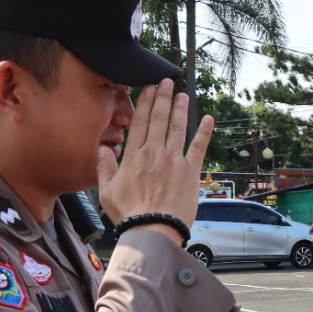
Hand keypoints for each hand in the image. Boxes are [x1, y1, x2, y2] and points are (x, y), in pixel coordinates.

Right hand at [97, 78, 214, 229]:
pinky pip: (199, 148)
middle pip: (159, 120)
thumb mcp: (107, 191)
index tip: (149, 89)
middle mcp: (154, 153)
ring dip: (181, 109)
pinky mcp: (191, 172)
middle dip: (163, 98)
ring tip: (183, 94)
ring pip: (178, 128)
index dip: (145, 103)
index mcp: (133, 157)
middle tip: (167, 82)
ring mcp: (174, 161)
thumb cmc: (129, 213)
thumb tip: (103, 148)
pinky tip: (209, 119)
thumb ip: (104, 167)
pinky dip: (204, 132)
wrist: (152, 229)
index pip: (140, 123)